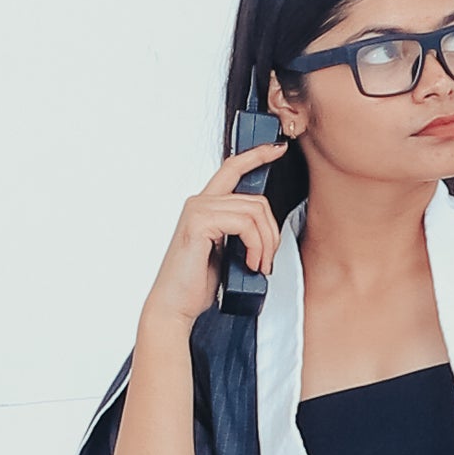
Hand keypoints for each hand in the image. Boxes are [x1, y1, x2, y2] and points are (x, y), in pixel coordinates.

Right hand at [147, 144, 281, 328]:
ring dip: (265, 244)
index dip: (257, 155)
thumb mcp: (225, 250)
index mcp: (205, 206)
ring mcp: (198, 210)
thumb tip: (265, 222)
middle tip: (267, 259)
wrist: (175, 306)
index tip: (278, 149)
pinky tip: (249, 263)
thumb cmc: (196, 283)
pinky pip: (244, 223)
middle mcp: (199, 202)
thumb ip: (239, 229)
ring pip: (254, 212)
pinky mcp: (199, 223)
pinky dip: (255, 246)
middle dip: (272, 232)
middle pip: (256, 200)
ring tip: (258, 265)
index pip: (232, 168)